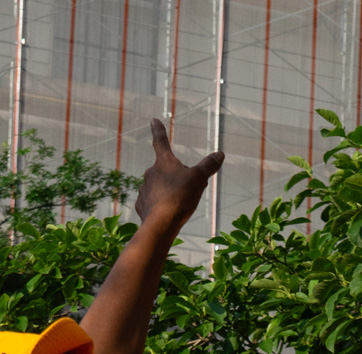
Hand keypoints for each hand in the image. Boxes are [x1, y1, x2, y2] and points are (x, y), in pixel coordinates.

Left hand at [133, 118, 223, 234]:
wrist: (160, 224)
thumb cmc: (179, 197)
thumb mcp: (199, 179)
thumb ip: (209, 165)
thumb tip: (220, 154)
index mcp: (163, 162)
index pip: (160, 141)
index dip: (158, 129)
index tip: (153, 120)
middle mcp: (150, 173)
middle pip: (166, 170)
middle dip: (178, 176)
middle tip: (190, 189)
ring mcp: (144, 189)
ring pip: (160, 187)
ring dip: (170, 191)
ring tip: (181, 204)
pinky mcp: (142, 206)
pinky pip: (154, 203)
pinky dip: (161, 206)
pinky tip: (169, 214)